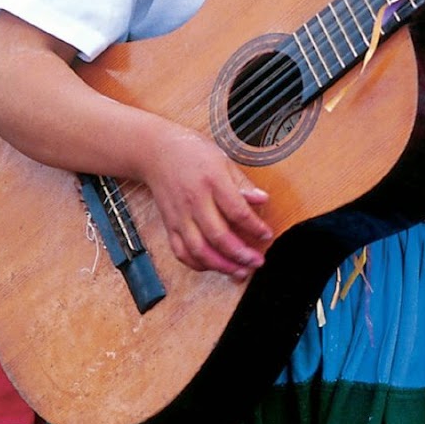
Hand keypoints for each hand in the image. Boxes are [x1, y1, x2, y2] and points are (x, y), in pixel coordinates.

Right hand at [138, 125, 272, 277]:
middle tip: (256, 262)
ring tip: (239, 271)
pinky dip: (197, 264)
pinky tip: (213, 266)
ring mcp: (180, 215)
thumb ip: (242, 183)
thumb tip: (262, 200)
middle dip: (240, 254)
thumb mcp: (223, 160)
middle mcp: (195, 201)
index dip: (255, 227)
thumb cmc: (193, 153)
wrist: (157, 152)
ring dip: (220, 266)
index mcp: (212, 181)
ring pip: (199, 249)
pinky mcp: (169, 224)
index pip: (237, 211)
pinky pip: (181, 251)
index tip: (267, 235)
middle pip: (218, 236)